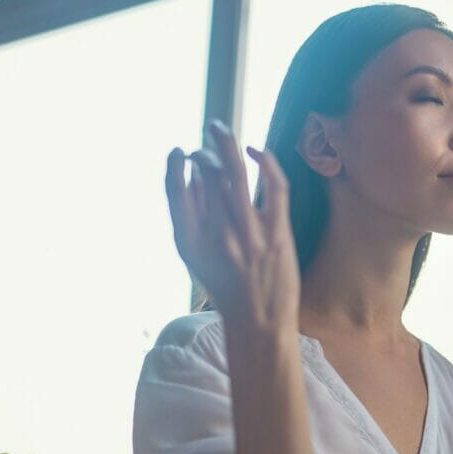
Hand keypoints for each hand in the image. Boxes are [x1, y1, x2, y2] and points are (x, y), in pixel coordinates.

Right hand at [165, 121, 299, 333]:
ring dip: (226, 144)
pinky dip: (266, 161)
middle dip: (205, 152)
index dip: (175, 165)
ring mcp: (249, 233)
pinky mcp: (277, 233)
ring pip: (235, 174)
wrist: (258, 323)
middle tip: (206, 143)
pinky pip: (274, 186)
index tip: (180, 151)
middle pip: (207, 176)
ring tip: (219, 130)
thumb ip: (190, 218)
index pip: (175, 190)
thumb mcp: (194, 258)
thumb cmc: (226, 288)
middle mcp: (217, 234)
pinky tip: (256, 150)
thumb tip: (193, 176)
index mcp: (191, 241)